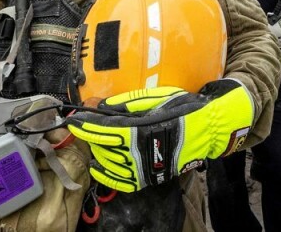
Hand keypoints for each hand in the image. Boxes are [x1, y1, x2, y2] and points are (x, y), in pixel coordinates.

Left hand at [67, 80, 254, 192]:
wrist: (208, 130)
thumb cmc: (183, 109)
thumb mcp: (155, 98)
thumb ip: (127, 103)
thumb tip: (102, 107)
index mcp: (139, 130)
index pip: (103, 129)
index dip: (85, 125)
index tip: (72, 119)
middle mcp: (138, 152)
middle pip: (103, 145)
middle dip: (91, 134)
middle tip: (85, 125)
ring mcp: (143, 168)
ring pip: (109, 162)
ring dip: (97, 150)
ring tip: (93, 140)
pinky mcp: (149, 178)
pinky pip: (121, 181)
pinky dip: (106, 175)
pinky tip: (97, 167)